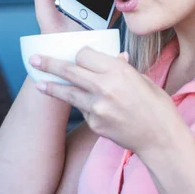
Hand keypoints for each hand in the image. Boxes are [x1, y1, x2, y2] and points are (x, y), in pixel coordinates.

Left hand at [29, 47, 186, 155]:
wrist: (161, 139)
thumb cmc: (157, 106)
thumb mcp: (142, 79)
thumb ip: (122, 69)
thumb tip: (114, 58)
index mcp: (118, 71)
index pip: (85, 54)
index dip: (80, 54)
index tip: (78, 56)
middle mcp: (104, 87)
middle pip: (69, 70)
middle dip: (49, 64)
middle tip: (34, 60)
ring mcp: (97, 108)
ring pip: (68, 92)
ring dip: (52, 87)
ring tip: (39, 82)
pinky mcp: (94, 124)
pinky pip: (82, 110)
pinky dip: (82, 106)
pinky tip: (87, 105)